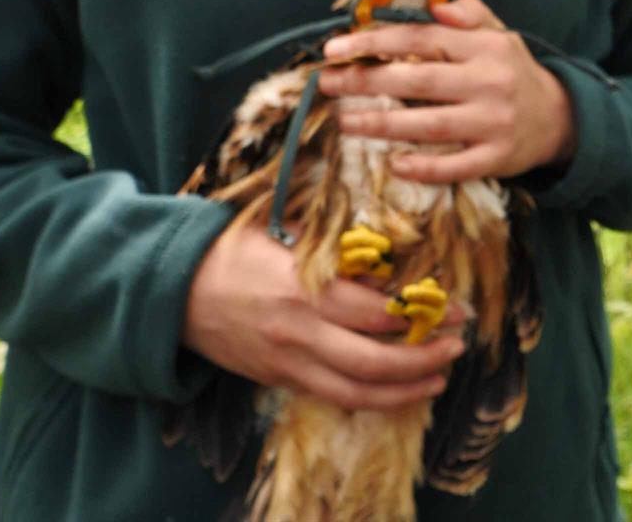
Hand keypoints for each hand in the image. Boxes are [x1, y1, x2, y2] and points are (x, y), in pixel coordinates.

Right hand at [182, 223, 468, 410]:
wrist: (175, 292)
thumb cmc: (234, 251)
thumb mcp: (284, 233)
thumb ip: (334, 245)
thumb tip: (388, 251)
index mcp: (303, 288)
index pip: (376, 310)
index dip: (420, 312)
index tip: (454, 306)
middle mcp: (299, 331)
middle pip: (373, 359)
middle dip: (424, 356)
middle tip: (457, 344)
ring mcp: (288, 362)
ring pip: (357, 390)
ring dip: (405, 388)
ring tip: (439, 376)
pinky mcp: (279, 379)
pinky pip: (333, 396)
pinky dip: (371, 398)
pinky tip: (399, 390)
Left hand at [317, 0, 576, 183]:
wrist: (559, 119)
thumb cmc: (512, 71)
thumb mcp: (499, 33)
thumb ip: (468, 13)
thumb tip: (436, 7)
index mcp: (486, 47)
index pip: (421, 39)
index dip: (374, 42)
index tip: (334, 49)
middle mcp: (490, 83)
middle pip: (417, 80)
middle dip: (366, 81)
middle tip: (327, 84)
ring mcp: (493, 123)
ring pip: (428, 125)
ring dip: (381, 124)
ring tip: (345, 120)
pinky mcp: (497, 158)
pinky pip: (454, 166)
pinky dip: (423, 168)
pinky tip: (393, 165)